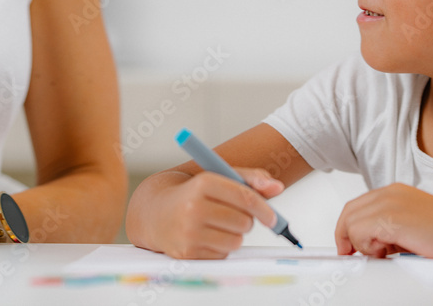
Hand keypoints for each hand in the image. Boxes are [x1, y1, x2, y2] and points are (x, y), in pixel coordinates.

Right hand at [148, 169, 283, 258]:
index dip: (264, 209)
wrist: (154, 212)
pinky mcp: (186, 253)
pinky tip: (206, 236)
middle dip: (246, 221)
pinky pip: (222, 255)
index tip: (273, 218)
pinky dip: (220, 247)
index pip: (245, 197)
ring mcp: (189, 232)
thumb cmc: (193, 193)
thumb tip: (277, 187)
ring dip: (234, 235)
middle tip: (234, 216)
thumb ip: (249, 179)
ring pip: (235, 241)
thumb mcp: (218, 177)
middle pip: (243, 222)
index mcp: (203, 183)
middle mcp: (193, 207)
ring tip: (218, 225)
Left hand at [335, 183, 432, 257]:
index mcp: (393, 192)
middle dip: (346, 236)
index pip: (358, 205)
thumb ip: (390, 229)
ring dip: (361, 244)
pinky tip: (385, 252)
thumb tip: (373, 245)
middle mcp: (388, 194)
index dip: (349, 226)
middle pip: (349, 212)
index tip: (349, 244)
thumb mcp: (411, 225)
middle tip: (351, 255)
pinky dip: (367, 247)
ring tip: (383, 253)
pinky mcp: (387, 218)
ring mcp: (387, 203)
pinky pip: (358, 233)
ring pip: (350, 224)